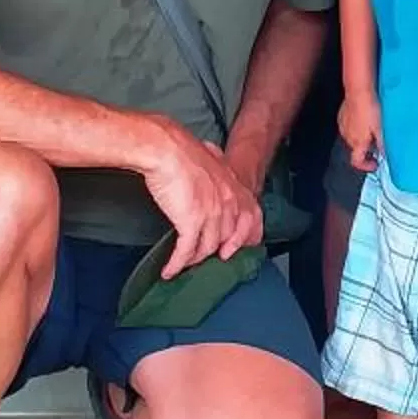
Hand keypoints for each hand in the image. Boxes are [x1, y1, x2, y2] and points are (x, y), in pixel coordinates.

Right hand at [139, 126, 262, 276]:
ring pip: (208, 248)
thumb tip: (211, 155)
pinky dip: (177, 264)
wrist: (165, 148)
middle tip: (206, 262)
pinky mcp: (192, 222)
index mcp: (233, 186)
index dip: (246, 236)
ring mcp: (212, 214)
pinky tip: (169, 270)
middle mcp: (227, 202)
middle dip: (218, 252)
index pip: (252, 218)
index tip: (237, 248)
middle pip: (229, 237)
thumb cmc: (181, 149)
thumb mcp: (208, 155)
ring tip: (184, 264)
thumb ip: (214, 162)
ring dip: (195, 259)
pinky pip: (187, 251)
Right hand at [339, 89, 381, 174]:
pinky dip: (356, 128)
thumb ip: (383, 144)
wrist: (359, 92)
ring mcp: (344, 127)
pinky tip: (364, 119)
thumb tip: (386, 154)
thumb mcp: (381, 129)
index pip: (357, 162)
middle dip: (367, 150)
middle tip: (378, 143)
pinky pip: (349, 127)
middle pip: (357, 150)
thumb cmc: (369, 109)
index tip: (374, 164)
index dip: (366, 166)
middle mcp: (348, 137)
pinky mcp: (342, 117)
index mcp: (358, 143)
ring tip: (372, 129)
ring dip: (362, 138)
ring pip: (353, 139)